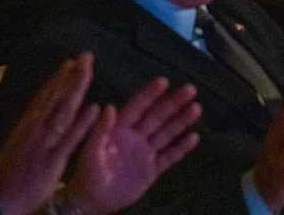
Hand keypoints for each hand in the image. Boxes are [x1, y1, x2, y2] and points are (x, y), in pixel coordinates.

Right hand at [0, 53, 99, 214]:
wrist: (0, 201)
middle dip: (72, 76)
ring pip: (63, 113)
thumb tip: (44, 107)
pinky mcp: (52, 160)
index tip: (71, 61)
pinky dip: (82, 123)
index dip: (58, 78)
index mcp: (27, 125)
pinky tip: (95, 108)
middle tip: (86, 55)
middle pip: (56, 98)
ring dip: (76, 90)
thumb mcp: (20, 143)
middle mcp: (34, 129)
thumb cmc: (12, 172)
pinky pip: (70, 139)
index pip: (44, 97)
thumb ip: (33, 126)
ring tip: (89, 71)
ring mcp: (43, 143)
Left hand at [65, 79, 200, 214]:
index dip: (150, 94)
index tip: (164, 81)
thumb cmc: (87, 174)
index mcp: (120, 129)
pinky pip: (170, 157)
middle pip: (158, 116)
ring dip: (181, 121)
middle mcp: (136, 137)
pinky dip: (182, 147)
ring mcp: (146, 152)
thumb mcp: (90, 152)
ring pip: (167, 133)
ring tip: (196, 108)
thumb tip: (110, 107)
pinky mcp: (152, 169)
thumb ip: (100, 131)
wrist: (93, 202)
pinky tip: (194, 137)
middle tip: (190, 89)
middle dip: (173, 103)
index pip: (137, 107)